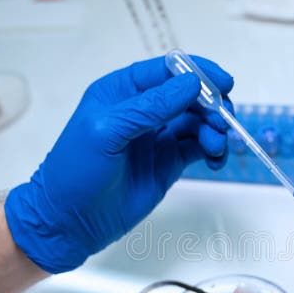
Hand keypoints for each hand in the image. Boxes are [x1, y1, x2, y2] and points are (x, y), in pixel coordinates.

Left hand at [5, 55, 233, 272]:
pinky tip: (216, 159)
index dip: (198, 73)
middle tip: (223, 122)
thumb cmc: (76, 172)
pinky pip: (199, 148)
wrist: (70, 222)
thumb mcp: (107, 131)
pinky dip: (214, 150)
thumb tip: (191, 84)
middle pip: (190, 94)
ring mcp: (157, 137)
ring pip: (199, 121)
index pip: (168, 70)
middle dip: (212, 104)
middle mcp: (143, 110)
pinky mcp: (168, 162)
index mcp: (122, 91)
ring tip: (215, 147)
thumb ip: (149, 107)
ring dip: (215, 129)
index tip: (223, 83)